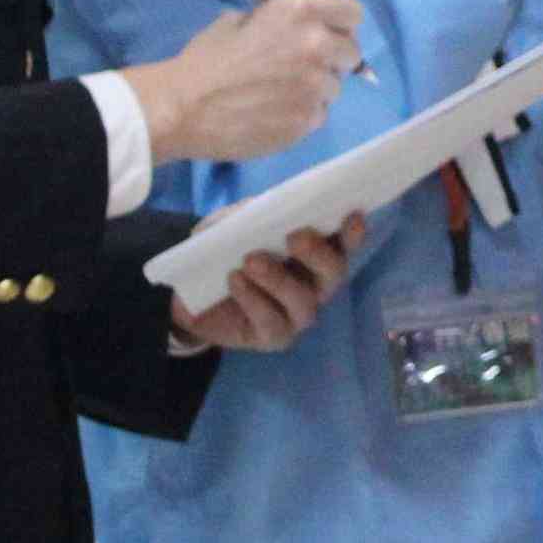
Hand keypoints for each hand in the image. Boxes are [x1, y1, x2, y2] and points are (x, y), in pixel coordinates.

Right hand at [137, 0, 364, 165]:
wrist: (182, 107)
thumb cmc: (204, 60)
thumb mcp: (238, 20)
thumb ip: (276, 21)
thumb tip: (292, 29)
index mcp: (299, 12)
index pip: (352, 13)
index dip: (341, 25)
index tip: (329, 35)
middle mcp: (317, 45)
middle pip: (351, 53)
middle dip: (332, 59)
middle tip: (302, 68)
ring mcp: (316, 86)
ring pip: (335, 87)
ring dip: (316, 89)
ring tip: (280, 94)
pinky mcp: (308, 120)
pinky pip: (319, 115)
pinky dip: (302, 114)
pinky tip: (273, 114)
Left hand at [171, 218, 364, 351]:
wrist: (189, 296)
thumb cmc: (223, 253)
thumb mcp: (231, 224)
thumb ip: (251, 213)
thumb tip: (268, 206)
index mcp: (314, 254)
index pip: (342, 244)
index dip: (352, 233)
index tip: (353, 216)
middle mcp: (315, 285)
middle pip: (334, 273)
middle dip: (318, 254)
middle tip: (295, 237)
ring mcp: (297, 315)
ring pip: (304, 301)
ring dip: (278, 279)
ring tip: (250, 261)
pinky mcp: (275, 337)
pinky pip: (272, 322)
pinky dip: (253, 298)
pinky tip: (235, 280)